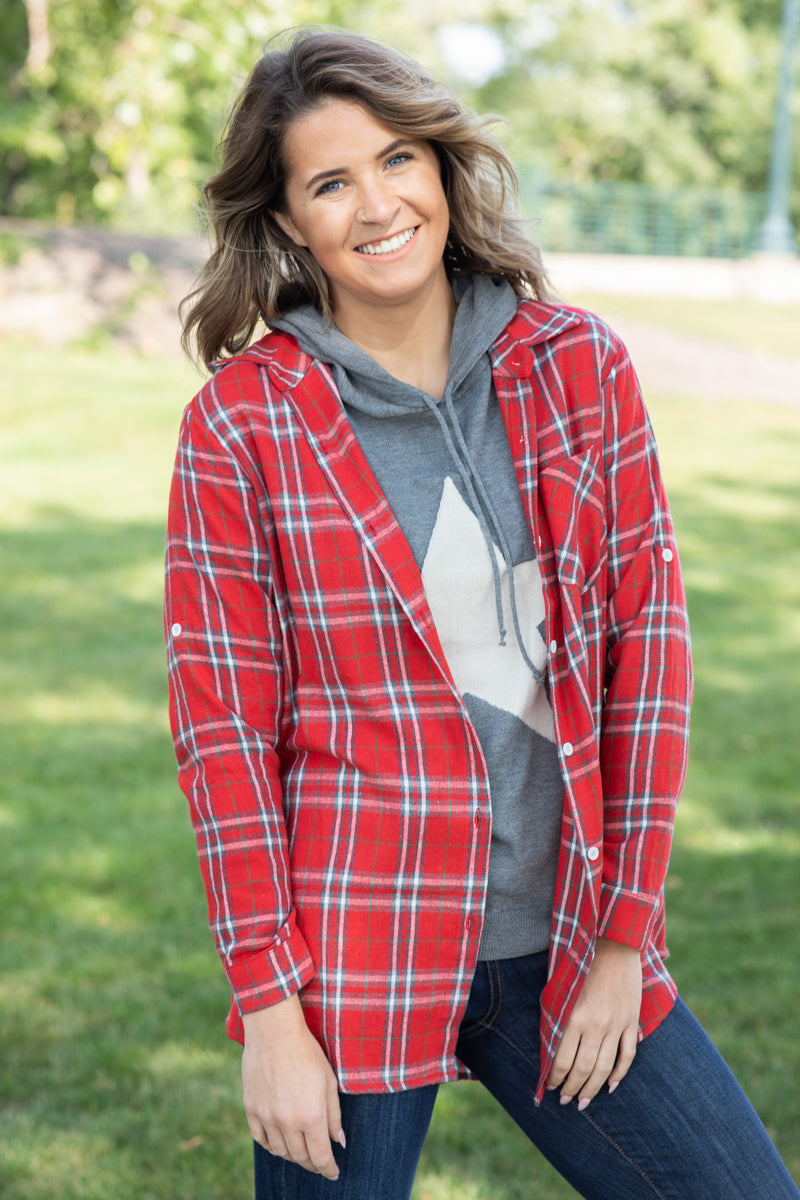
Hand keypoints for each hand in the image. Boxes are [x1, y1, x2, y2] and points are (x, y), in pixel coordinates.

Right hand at [242, 994, 344, 1179]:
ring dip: (293, 1156)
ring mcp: (267, 1117)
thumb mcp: (329, 1081)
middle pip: (300, 1157)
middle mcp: (288, 1122)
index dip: (328, 1169)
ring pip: (280, 1152)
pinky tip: (280, 1142)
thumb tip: (338, 1142)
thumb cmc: (307, 1053)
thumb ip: (334, 1115)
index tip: (334, 1173)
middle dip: (313, 1164)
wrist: (274, 1032)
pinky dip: (272, 1145)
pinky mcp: (251, 1109)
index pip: (321, 1156)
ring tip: (301, 1153)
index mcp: (311, 1115)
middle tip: (320, 1163)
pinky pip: (260, 1139)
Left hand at [546, 936, 641, 1110]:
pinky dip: (619, 1073)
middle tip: (564, 1101)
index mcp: (575, 1017)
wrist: (615, 947)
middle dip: (571, 1088)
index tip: (549, 1086)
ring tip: (583, 1102)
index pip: (562, 1059)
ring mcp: (616, 1026)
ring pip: (603, 1068)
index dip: (555, 1077)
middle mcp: (595, 1025)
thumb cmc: (583, 965)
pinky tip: (610, 1085)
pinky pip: (626, 1055)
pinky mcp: (631, 1022)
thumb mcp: (563, 990)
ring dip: (592, 1089)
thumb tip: (551, 1046)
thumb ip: (558, 1018)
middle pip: (583, 1069)